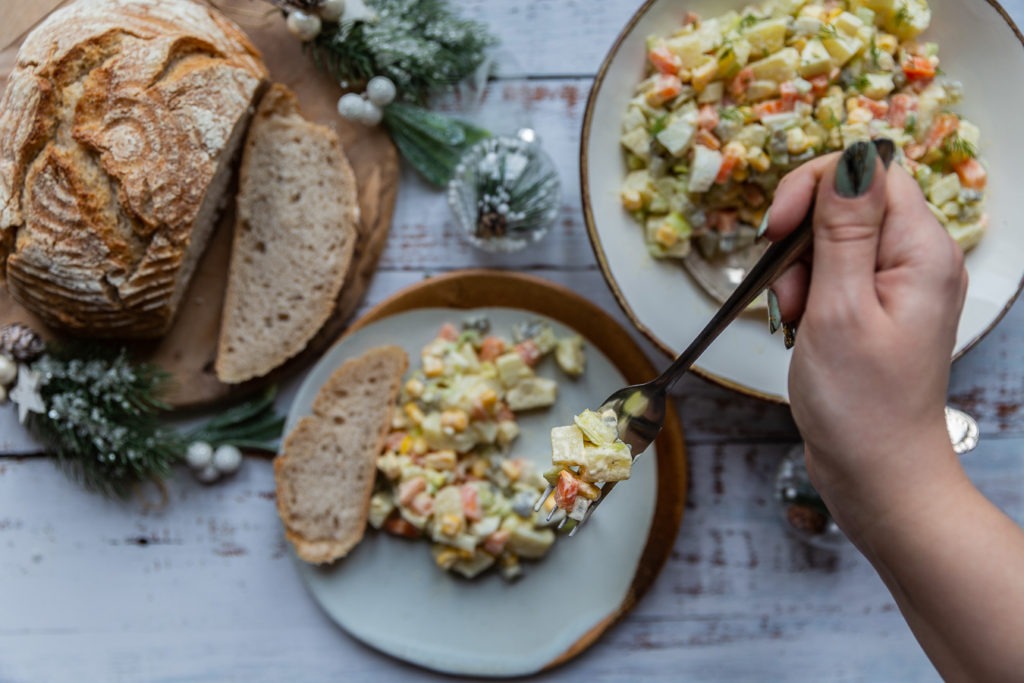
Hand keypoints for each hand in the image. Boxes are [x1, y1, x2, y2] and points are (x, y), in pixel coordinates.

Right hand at [763, 141, 969, 546]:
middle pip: (849, 199)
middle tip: (785, 286)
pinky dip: (805, 290)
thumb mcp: (839, 309)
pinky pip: (833, 271)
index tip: (778, 230)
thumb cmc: (859, 403)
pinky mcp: (877, 305)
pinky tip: (800, 324)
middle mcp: (918, 257)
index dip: (815, 186)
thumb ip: (842, 229)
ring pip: (833, 236)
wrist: (876, 473)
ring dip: (797, 267)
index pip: (869, 170)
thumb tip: (851, 156)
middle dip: (800, 233)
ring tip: (795, 317)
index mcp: (922, 250)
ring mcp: (899, 283)